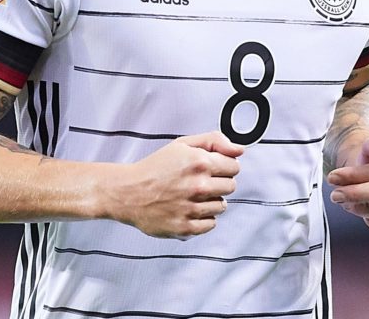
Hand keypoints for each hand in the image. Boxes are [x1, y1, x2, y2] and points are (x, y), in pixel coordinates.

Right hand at [116, 131, 242, 239]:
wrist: (129, 192)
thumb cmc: (155, 167)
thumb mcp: (182, 144)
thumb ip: (214, 141)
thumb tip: (239, 149)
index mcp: (200, 162)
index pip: (234, 167)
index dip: (224, 166)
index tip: (213, 167)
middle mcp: (198, 186)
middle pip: (231, 186)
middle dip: (219, 182)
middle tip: (200, 181)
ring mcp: (193, 208)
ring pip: (222, 206)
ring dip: (211, 200)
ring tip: (192, 195)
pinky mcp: (186, 227)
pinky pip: (211, 224)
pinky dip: (203, 217)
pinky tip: (189, 208)